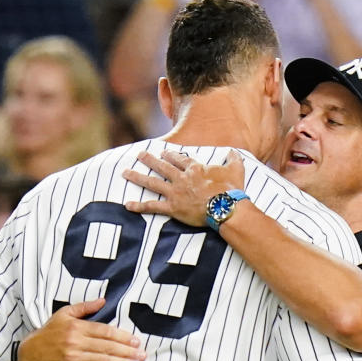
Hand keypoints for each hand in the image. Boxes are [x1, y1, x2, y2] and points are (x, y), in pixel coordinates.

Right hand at [17, 298, 145, 360]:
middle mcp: (76, 342)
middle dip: (127, 351)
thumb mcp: (64, 314)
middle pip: (107, 346)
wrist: (30, 352)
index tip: (136, 341)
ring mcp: (74, 357)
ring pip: (102, 360)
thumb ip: (85, 307)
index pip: (104, 331)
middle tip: (142, 354)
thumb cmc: (49, 332)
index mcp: (77, 327)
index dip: (122, 336)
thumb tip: (103, 300)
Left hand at [124, 149, 245, 226]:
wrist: (226, 207)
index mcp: (195, 169)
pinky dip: (140, 206)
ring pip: (152, 183)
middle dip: (149, 160)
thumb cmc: (232, 190)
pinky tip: (127, 205)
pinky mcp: (173, 208)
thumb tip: (234, 152)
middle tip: (139, 155)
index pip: (180, 159)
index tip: (163, 152)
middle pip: (162, 167)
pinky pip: (153, 207)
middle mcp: (182, 178)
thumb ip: (233, 159)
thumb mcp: (236, 170)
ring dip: (137, 177)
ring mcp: (175, 193)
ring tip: (125, 172)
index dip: (171, 155)